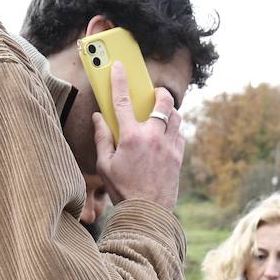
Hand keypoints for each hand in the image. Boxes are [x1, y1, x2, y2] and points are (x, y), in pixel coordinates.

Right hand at [93, 61, 183, 212]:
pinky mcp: (178, 156)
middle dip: (159, 93)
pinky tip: (166, 134)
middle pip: (162, 102)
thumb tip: (99, 118)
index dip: (119, 80)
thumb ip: (102, 138)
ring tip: (160, 115)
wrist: (147, 213)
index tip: (119, 66)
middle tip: (154, 94)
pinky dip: (174, 129)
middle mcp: (152, 137)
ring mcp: (169, 146)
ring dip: (169, 111)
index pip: (122, 101)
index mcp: (130, 137)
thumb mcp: (105, 165)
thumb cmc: (122, 190)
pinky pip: (180, 133)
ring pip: (176, 116)